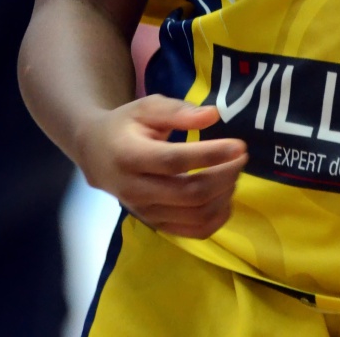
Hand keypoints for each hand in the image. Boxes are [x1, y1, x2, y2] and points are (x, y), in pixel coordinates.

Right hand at [77, 95, 247, 237]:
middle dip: (224, 176)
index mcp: (130, 156)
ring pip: (195, 215)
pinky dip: (217, 217)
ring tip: (234, 172)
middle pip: (189, 193)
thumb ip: (178, 111)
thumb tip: (213, 115)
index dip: (211, 155)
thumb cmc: (126, 126)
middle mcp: (136, 190)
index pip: (175, 161)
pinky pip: (193, 232)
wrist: (97, 155)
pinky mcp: (156, 225)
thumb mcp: (147, 107)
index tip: (239, 145)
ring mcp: (146, 212)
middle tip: (242, 156)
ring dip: (224, 195)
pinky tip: (226, 196)